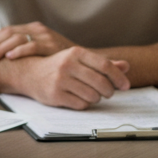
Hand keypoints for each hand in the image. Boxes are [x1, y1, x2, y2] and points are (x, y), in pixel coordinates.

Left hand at [0, 22, 75, 61]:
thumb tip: (1, 54)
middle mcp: (37, 29)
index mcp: (32, 28)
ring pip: (16, 39)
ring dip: (1, 48)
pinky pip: (32, 46)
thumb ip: (24, 47)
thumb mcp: (40, 49)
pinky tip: (9, 56)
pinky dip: (19, 51)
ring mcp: (45, 36)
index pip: (7, 30)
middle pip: (8, 33)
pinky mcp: (51, 45)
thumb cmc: (57, 57)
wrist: (83, 60)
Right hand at [14, 46, 130, 109]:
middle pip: (101, 83)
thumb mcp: (79, 60)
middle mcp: (67, 65)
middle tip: (108, 93)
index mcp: (75, 53)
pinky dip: (84, 104)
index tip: (125, 86)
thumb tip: (126, 66)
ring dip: (96, 98)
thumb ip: (102, 63)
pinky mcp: (55, 95)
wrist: (30, 73)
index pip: (105, 66)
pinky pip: (81, 104)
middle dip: (109, 91)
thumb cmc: (60, 67)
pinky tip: (79, 99)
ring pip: (93, 96)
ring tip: (90, 94)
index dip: (118, 77)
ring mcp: (60, 80)